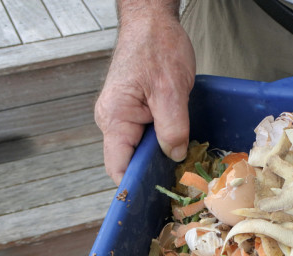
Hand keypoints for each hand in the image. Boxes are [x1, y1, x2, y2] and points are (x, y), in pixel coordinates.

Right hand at [94, 9, 195, 184]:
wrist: (150, 21)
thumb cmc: (157, 48)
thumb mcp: (171, 90)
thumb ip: (172, 128)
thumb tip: (175, 156)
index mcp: (115, 118)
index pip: (118, 167)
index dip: (136, 185)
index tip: (159, 196)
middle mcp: (111, 120)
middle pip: (128, 161)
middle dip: (151, 172)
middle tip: (179, 183)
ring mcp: (120, 115)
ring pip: (137, 149)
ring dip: (157, 156)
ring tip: (181, 165)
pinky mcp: (131, 110)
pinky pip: (143, 136)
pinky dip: (159, 142)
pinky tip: (176, 144)